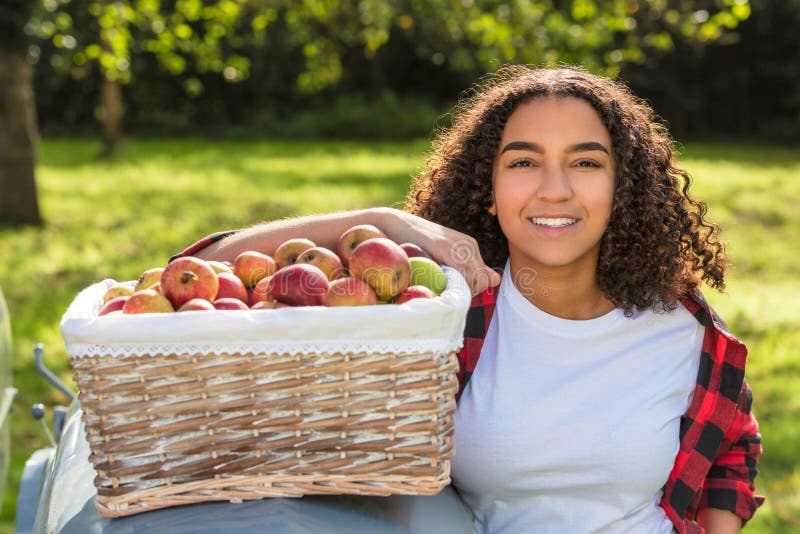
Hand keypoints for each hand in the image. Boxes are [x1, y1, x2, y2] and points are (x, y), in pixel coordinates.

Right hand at [377, 208, 501, 295]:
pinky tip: (436, 281)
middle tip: (442, 288)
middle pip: (480, 283)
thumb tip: (496, 280)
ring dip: (457, 290)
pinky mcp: (446, 247)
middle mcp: (469, 245)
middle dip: (465, 292)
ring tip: (438, 284)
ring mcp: (459, 245)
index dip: (468, 291)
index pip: (483, 280)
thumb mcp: (442, 257)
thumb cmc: (413, 245)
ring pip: (472, 281)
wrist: (392, 224)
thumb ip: (468, 269)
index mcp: (470, 247)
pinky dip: (453, 283)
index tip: (448, 289)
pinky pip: (462, 274)